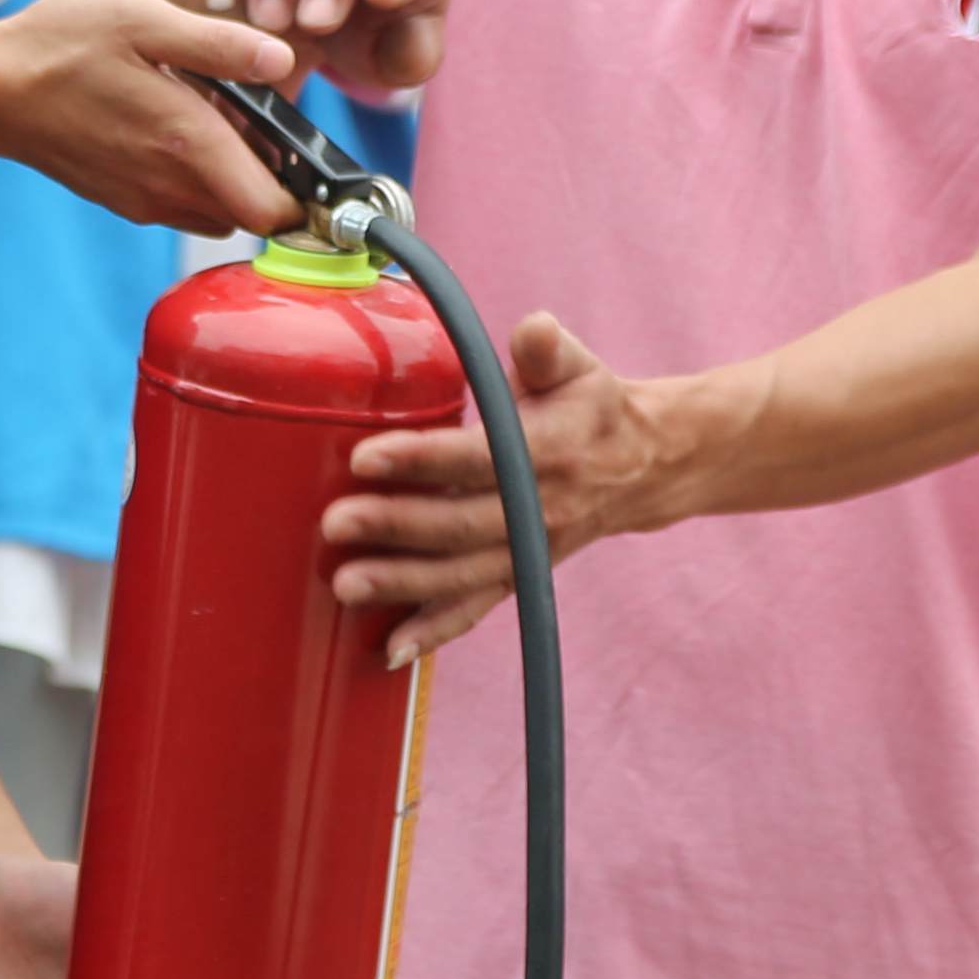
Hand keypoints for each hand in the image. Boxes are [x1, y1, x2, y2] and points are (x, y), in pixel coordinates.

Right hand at [0, 0, 302, 235]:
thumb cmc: (62, 45)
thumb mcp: (143, 20)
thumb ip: (219, 45)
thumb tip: (283, 59)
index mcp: (186, 143)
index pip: (273, 213)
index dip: (306, 198)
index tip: (311, 160)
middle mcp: (169, 186)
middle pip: (252, 216)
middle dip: (272, 181)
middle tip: (262, 124)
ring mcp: (143, 201)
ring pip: (219, 214)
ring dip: (233, 181)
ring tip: (217, 122)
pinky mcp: (123, 201)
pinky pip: (183, 206)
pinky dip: (197, 181)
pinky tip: (176, 129)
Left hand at [328, 311, 706, 658]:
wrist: (644, 468)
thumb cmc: (592, 407)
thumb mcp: (580, 367)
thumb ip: (550, 349)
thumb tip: (536, 328)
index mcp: (549, 450)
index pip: (478, 458)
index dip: (422, 459)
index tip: (365, 457)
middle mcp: (539, 509)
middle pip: (460, 525)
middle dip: (394, 527)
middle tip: (334, 523)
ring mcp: (528, 550)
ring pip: (461, 575)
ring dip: (402, 583)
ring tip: (345, 585)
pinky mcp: (519, 575)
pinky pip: (475, 609)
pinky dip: (435, 632)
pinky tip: (390, 650)